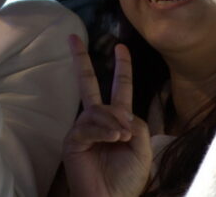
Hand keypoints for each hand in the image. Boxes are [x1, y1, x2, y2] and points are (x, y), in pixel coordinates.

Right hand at [64, 36, 151, 196]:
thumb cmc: (128, 178)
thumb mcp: (142, 145)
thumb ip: (135, 121)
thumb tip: (119, 113)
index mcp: (118, 121)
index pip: (120, 89)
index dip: (122, 69)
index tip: (122, 48)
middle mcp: (98, 121)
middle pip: (88, 84)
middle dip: (81, 60)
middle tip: (72, 38)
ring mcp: (83, 130)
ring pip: (98, 110)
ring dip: (113, 122)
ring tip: (121, 139)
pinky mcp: (73, 141)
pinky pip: (88, 126)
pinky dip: (103, 131)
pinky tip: (113, 139)